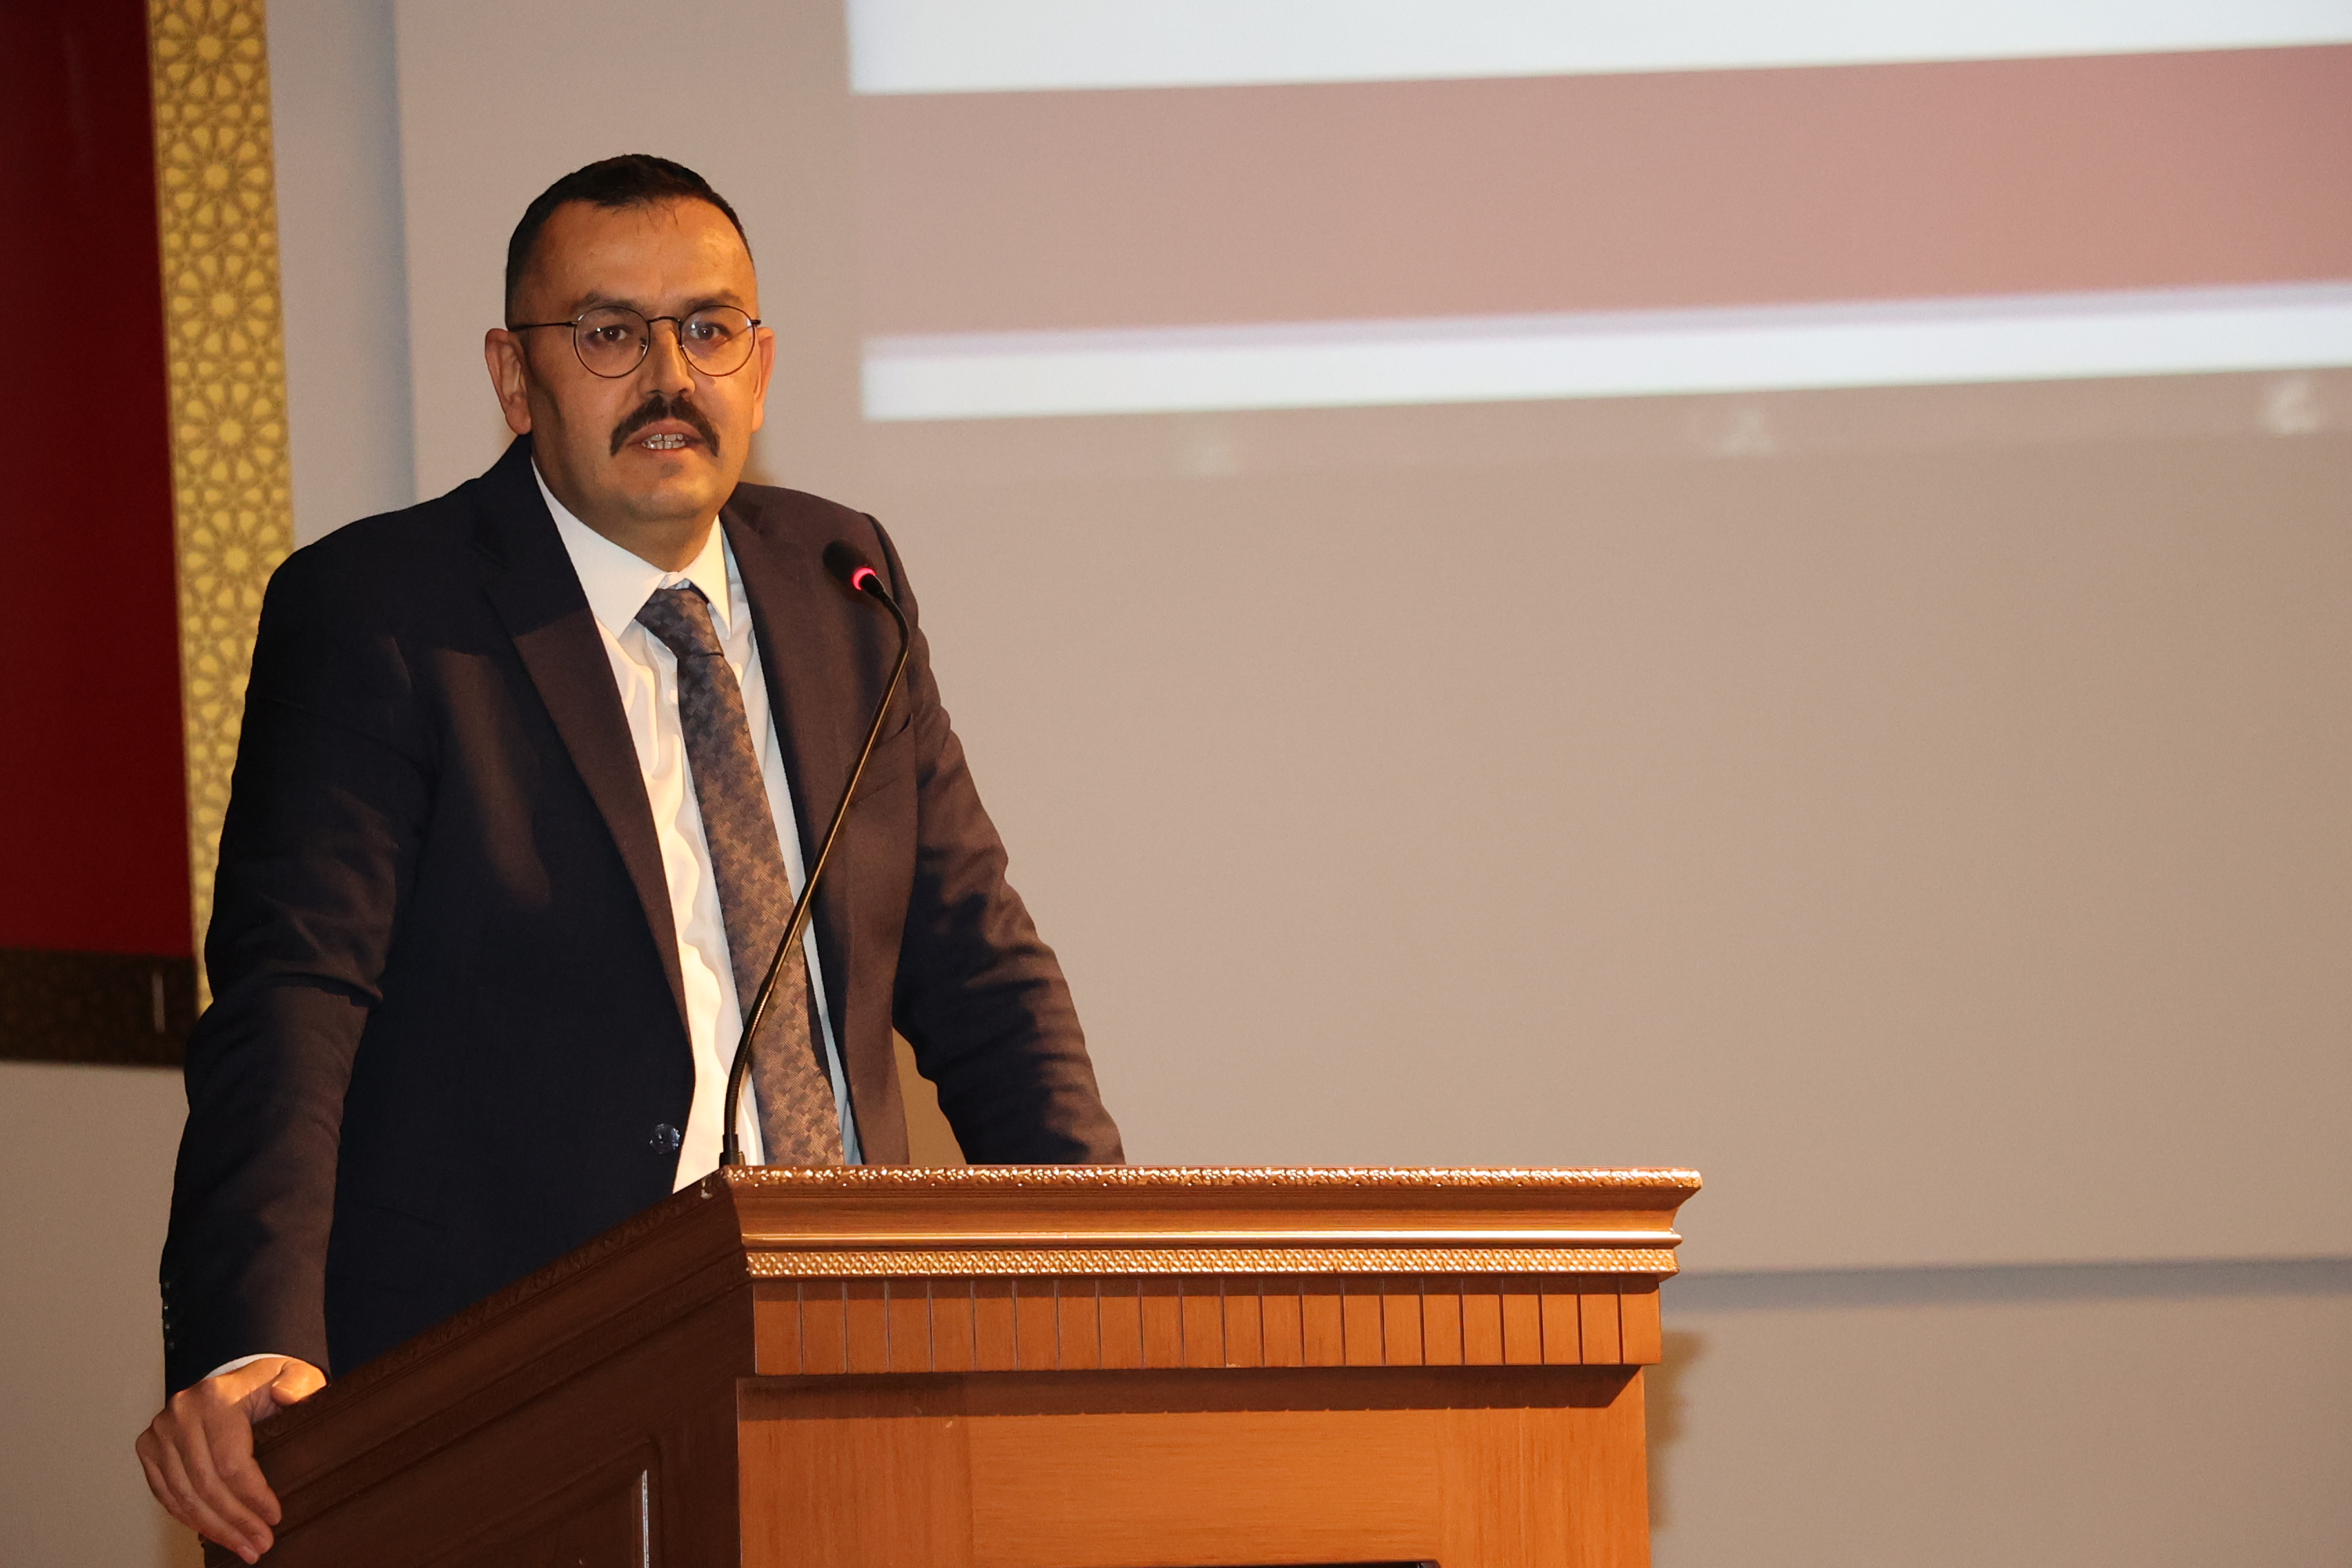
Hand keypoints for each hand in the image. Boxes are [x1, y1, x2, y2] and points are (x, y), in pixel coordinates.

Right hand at [135, 1356, 324, 1562]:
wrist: (237, 1379)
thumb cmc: (269, 1384)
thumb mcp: (297, 1376)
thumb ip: (299, 1384)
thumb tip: (284, 1396)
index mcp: (216, 1397)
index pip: (231, 1461)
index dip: (253, 1495)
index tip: (274, 1517)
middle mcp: (181, 1413)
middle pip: (205, 1483)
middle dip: (236, 1521)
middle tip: (260, 1544)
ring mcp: (160, 1431)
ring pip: (183, 1495)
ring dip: (214, 1528)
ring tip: (243, 1547)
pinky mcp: (149, 1447)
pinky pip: (166, 1493)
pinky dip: (189, 1518)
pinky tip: (214, 1532)